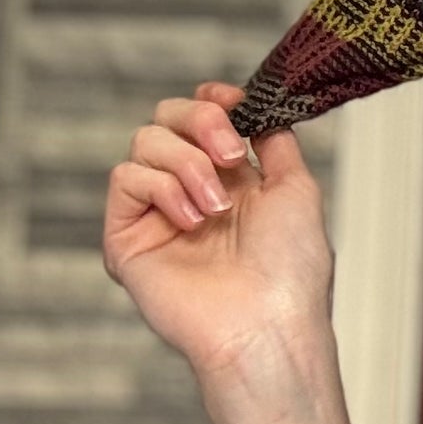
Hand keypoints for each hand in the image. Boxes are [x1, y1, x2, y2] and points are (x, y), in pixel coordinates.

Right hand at [102, 82, 335, 385]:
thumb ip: (276, 142)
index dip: (211, 101)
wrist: (266, 323)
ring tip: (217, 208)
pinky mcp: (126, 237)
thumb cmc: (290, 271)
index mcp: (234, 181)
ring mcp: (158, 214)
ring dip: (188, 164)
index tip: (229, 100)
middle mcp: (192, 192)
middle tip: (230, 155)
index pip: (202, 119)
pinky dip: (161, 188)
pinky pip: (125, 178)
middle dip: (201, 122)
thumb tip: (260, 108)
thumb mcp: (297, 189)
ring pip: (145, 142)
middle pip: (167, 118)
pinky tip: (191, 221)